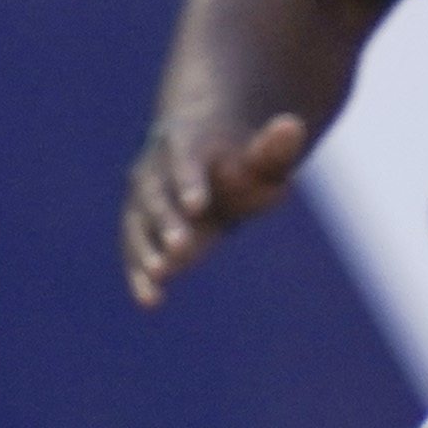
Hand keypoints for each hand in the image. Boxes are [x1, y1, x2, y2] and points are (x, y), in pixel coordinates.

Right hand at [120, 110, 316, 306]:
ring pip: (139, 224)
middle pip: (156, 195)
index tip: (198, 206)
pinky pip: (135, 250)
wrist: (201, 160)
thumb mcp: (263, 156)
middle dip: (167, 222)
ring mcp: (141, 200)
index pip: (183, 160)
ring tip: (161, 275)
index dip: (189, 182)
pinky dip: (139, 275)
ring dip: (146, 250)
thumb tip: (292, 126)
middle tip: (180, 248)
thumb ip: (274, 148)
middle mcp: (153, 169)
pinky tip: (150, 301)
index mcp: (183, 142)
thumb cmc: (239, 163)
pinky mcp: (138, 229)